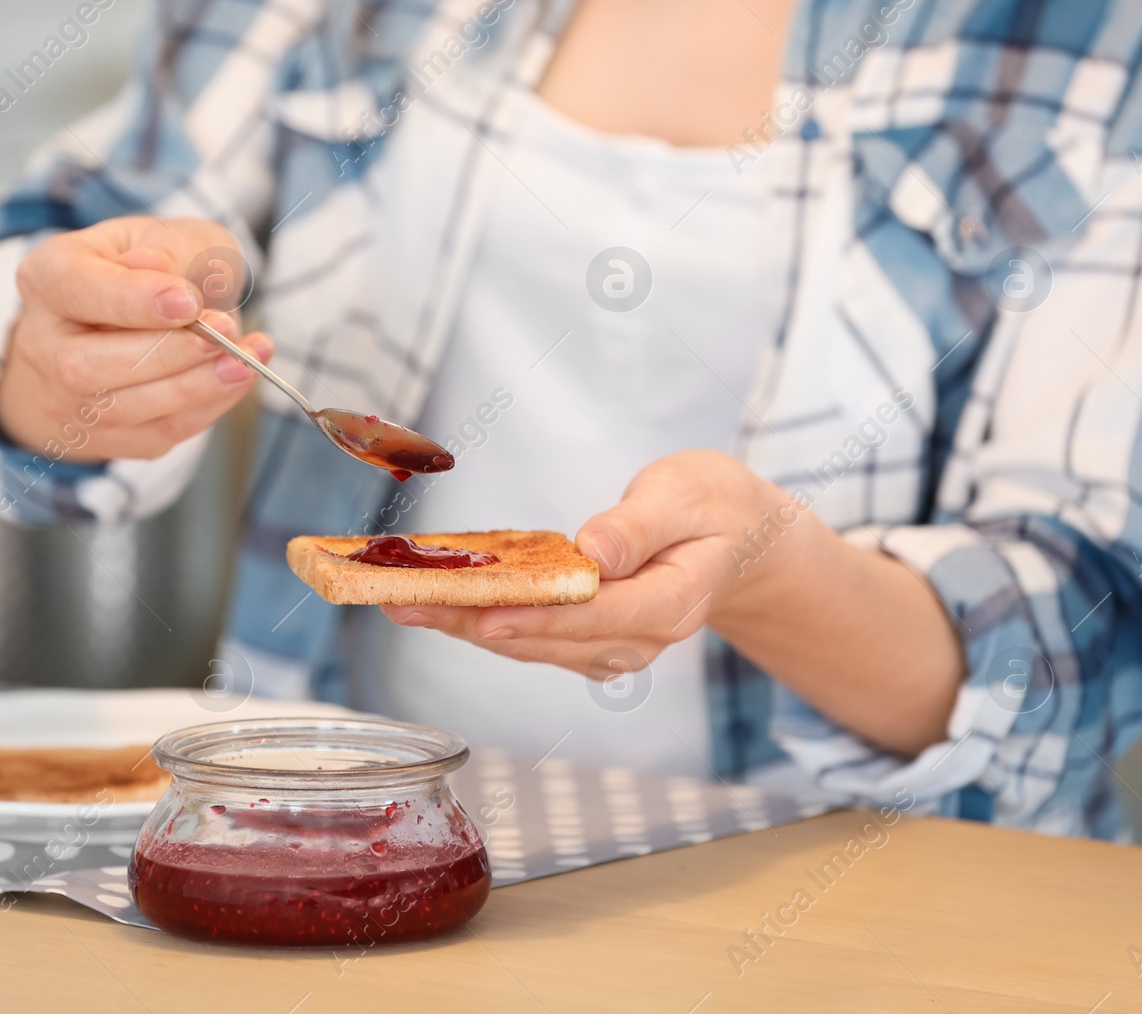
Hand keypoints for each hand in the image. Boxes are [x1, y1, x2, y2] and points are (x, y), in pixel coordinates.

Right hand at [0, 216, 272, 461]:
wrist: (151, 318)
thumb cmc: (160, 270)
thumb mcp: (170, 237)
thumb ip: (167, 248)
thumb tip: (152, 268)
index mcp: (49, 277)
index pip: (74, 290)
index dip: (131, 301)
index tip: (188, 302)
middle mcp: (43, 344)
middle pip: (86, 364)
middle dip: (164, 354)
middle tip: (224, 335)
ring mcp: (66, 397)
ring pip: (120, 408)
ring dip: (193, 387)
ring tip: (244, 360)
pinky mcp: (104, 435)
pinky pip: (155, 433)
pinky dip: (204, 408)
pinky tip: (237, 380)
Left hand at [381, 450, 812, 677]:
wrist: (739, 541)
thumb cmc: (715, 509)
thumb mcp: (689, 495)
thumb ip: (639, 526)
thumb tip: (592, 553)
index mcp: (671, 603)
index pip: (597, 617)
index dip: (538, 618)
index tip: (484, 615)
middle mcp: (638, 638)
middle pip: (548, 639)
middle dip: (473, 623)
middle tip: (406, 601)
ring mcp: (612, 645)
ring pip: (531, 644)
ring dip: (464, 626)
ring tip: (402, 601)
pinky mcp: (589, 639)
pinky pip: (531, 634)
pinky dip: (482, 620)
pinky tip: (438, 603)